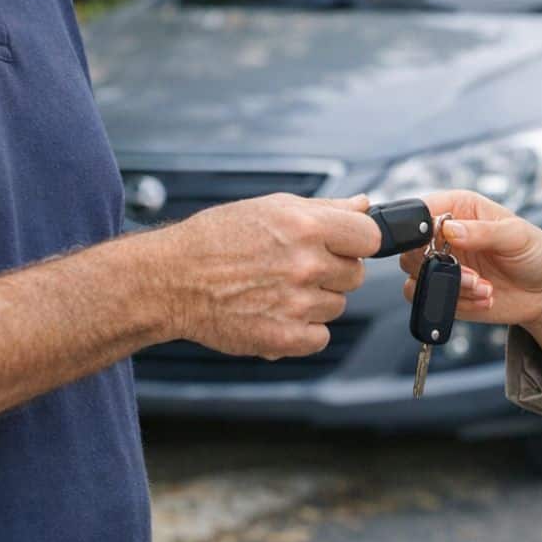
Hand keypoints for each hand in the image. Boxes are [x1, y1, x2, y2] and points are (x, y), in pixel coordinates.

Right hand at [158, 193, 379, 359]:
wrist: (172, 279)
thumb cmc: (217, 238)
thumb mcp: (271, 207)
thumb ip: (325, 208)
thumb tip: (365, 204)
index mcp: (305, 226)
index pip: (369, 237)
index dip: (356, 241)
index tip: (341, 244)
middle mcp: (304, 264)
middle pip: (355, 275)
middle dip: (332, 271)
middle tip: (295, 266)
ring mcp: (296, 303)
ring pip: (337, 306)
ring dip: (315, 300)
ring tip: (277, 288)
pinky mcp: (283, 337)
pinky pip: (320, 337)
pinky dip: (303, 331)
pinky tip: (276, 313)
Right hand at [397, 190, 541, 367]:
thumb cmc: (536, 253)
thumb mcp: (517, 235)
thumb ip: (483, 231)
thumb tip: (450, 229)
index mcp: (458, 208)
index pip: (421, 211)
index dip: (419, 228)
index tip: (437, 245)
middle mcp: (444, 235)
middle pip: (409, 248)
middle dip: (438, 266)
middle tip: (472, 275)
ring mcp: (442, 265)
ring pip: (417, 277)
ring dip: (451, 287)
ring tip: (484, 287)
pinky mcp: (444, 292)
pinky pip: (430, 300)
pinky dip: (456, 303)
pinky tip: (485, 297)